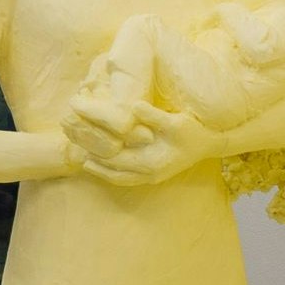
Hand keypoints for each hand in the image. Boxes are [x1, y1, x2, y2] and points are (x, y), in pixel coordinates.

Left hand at [77, 102, 212, 188]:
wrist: (210, 145)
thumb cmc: (193, 132)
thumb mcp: (174, 122)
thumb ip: (152, 116)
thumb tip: (132, 107)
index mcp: (150, 163)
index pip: (114, 159)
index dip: (96, 150)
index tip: (80, 140)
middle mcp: (148, 174)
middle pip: (112, 171)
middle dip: (94, 161)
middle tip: (74, 150)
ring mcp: (150, 176)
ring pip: (118, 178)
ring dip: (101, 170)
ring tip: (84, 161)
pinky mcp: (153, 173)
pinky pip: (127, 177)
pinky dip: (113, 173)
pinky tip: (104, 165)